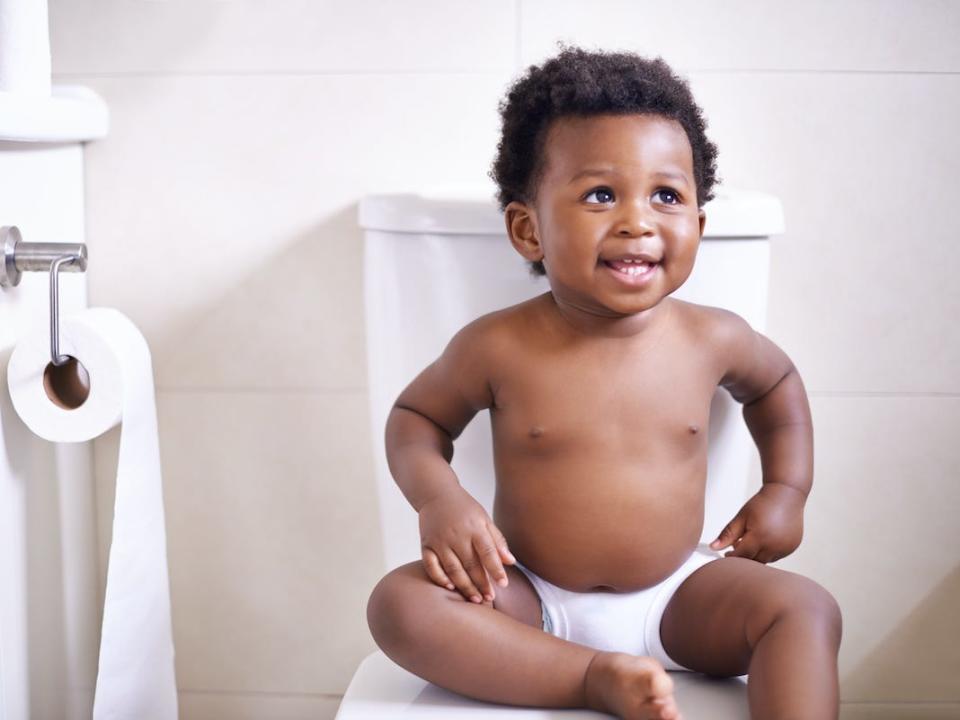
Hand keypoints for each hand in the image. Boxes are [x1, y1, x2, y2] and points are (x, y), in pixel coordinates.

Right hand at [419, 486, 515, 603]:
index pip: (488, 552)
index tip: (504, 584)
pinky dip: (440, 578)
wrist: (436, 494)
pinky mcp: (426, 545)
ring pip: (453, 569)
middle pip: (470, 564)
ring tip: (475, 599)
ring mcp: (439, 541)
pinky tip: (450, 588)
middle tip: (489, 598)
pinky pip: (431, 566)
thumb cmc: (464, 509)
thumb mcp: (484, 519)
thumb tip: (510, 562)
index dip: (496, 569)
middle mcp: (456, 535)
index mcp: (474, 527)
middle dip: (481, 584)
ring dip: (464, 586)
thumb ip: (497, 540)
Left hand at [709, 483, 805, 562]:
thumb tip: (713, 547)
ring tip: (752, 540)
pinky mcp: (792, 547)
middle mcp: (774, 545)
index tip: (727, 554)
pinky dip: (768, 552)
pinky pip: (776, 556)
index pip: (742, 555)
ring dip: (756, 555)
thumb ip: (727, 534)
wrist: (786, 495)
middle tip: (737, 547)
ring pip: (765, 560)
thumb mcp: (741, 517)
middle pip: (754, 560)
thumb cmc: (762, 504)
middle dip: (744, 556)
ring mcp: (785, 548)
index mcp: (760, 537)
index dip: (732, 556)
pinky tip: (765, 539)